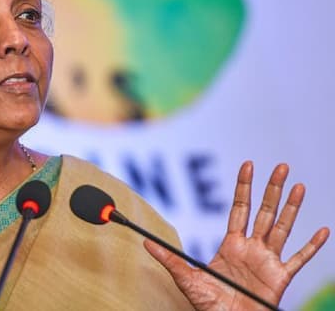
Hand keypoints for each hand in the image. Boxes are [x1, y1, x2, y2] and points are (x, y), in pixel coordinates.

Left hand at [144, 161, 329, 310]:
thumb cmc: (209, 304)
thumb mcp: (186, 278)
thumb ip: (169, 258)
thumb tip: (145, 243)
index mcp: (232, 244)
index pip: (239, 208)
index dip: (244, 186)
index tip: (249, 165)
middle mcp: (252, 248)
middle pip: (265, 212)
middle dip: (272, 189)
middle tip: (282, 166)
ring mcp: (268, 261)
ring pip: (283, 228)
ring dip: (292, 208)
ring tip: (300, 186)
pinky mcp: (280, 278)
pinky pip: (299, 259)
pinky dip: (312, 245)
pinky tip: (323, 229)